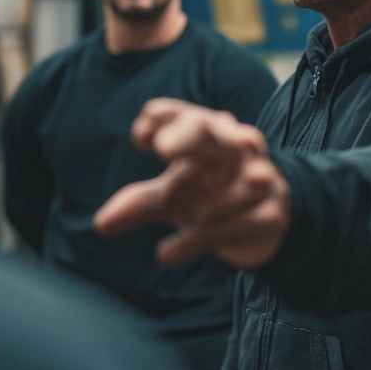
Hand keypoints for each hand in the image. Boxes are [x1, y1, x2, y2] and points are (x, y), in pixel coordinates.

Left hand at [94, 98, 291, 268]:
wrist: (270, 221)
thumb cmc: (212, 194)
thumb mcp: (174, 196)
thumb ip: (139, 203)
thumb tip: (100, 226)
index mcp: (209, 132)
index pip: (180, 115)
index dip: (160, 120)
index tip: (142, 139)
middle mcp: (235, 149)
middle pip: (210, 133)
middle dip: (188, 136)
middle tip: (162, 147)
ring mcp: (257, 180)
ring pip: (227, 186)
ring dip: (204, 208)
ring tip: (196, 216)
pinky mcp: (268, 216)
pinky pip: (227, 229)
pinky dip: (193, 241)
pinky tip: (164, 254)